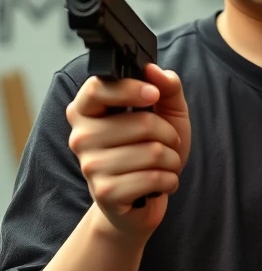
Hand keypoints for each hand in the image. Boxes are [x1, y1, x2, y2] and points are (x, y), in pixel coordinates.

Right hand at [67, 64, 190, 238]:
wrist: (143, 200)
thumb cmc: (151, 150)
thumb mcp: (167, 112)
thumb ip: (166, 86)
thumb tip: (154, 70)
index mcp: (88, 111)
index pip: (97, 88)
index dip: (131, 88)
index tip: (153, 95)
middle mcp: (81, 137)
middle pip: (142, 123)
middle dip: (168, 134)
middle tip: (164, 143)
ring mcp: (90, 166)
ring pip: (153, 152)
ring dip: (172, 159)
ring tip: (163, 165)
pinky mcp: (105, 192)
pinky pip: (153, 177)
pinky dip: (169, 180)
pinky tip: (161, 183)